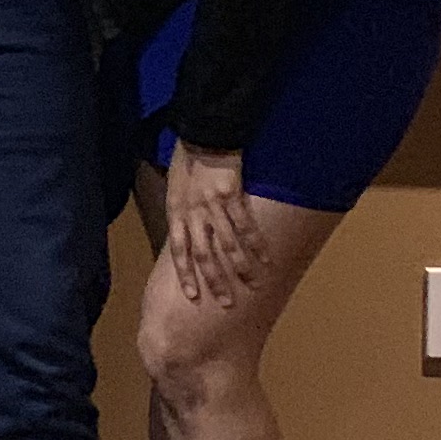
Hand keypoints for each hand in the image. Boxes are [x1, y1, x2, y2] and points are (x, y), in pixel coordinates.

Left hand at [159, 139, 261, 304]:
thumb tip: (186, 231)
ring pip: (227, 245)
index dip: (186, 274)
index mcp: (176, 212)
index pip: (179, 251)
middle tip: (227, 303)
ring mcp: (214, 207)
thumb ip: (181, 212)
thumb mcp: (174, 188)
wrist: (203, 136)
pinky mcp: (234, 197)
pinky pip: (246, 227)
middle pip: (203, 255)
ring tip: (252, 287)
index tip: (192, 296)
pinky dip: (256, 245)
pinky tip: (266, 261)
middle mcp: (193, 214)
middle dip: (215, 281)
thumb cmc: (187, 160)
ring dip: (240, 268)